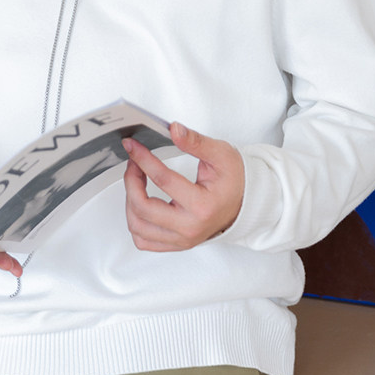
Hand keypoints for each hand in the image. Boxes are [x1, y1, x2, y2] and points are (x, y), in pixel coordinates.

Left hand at [122, 122, 244, 251]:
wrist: (245, 203)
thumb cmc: (234, 180)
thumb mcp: (220, 155)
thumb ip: (195, 142)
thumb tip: (174, 129)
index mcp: (202, 206)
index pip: (163, 180)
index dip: (143, 159)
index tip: (132, 147)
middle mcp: (190, 227)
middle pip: (143, 208)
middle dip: (131, 181)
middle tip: (133, 163)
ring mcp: (182, 239)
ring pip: (138, 227)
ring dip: (130, 201)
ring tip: (136, 182)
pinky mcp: (176, 244)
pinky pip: (143, 241)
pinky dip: (135, 223)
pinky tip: (140, 204)